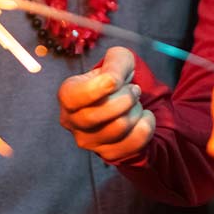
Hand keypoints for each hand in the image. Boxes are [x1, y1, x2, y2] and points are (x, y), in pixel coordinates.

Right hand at [58, 47, 154, 162]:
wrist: (126, 101)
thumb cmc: (116, 77)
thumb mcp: (116, 59)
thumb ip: (114, 63)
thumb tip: (112, 80)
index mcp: (67, 95)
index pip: (74, 97)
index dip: (100, 87)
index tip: (117, 80)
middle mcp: (71, 121)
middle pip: (102, 114)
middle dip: (126, 97)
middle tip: (134, 89)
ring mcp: (88, 141)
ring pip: (120, 127)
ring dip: (136, 110)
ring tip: (135, 103)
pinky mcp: (107, 154)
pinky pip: (135, 141)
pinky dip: (146, 124)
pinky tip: (143, 117)